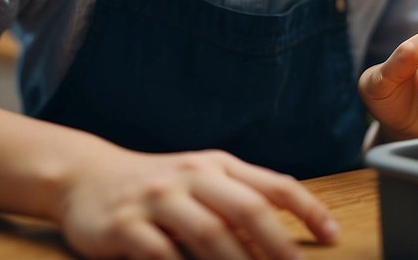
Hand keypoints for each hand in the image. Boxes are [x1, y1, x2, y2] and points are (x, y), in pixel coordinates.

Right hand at [58, 148, 337, 259]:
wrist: (86, 176)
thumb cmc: (158, 185)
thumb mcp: (201, 181)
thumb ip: (238, 202)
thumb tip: (282, 242)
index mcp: (218, 165)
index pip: (274, 184)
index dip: (307, 209)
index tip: (332, 236)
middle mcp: (192, 176)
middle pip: (247, 209)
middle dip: (278, 246)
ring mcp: (158, 199)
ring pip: (209, 233)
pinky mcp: (125, 226)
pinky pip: (160, 254)